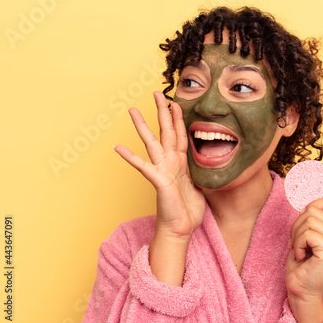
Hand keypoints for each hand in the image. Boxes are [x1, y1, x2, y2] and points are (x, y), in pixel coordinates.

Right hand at [114, 91, 204, 238]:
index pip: (180, 135)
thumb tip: (204, 163)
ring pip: (151, 143)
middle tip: (157, 92)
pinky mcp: (158, 181)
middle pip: (165, 131)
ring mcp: (162, 170)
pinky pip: (143, 167)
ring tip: (132, 110)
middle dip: (162, 111)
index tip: (176, 103)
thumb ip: (197, 171)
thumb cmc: (187, 210)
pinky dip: (131, 157)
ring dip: (142, 126)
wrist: (181, 230)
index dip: (178, 119)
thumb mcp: (199, 185)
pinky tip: (118, 148)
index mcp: (180, 163)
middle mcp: (169, 163)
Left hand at [285, 198, 322, 322]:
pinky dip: (298, 244)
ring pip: (309, 220)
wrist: (302, 290)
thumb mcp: (309, 235)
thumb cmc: (303, 264)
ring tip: (299, 250)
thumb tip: (307, 200)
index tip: (304, 225)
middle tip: (297, 243)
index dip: (313, 206)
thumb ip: (314, 218)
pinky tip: (301, 257)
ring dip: (296, 235)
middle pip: (314, 209)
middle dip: (297, 224)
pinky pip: (307, 233)